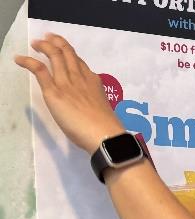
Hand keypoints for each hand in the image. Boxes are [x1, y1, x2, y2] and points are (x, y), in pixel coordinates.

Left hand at [15, 33, 124, 153]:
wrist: (103, 135)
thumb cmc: (105, 129)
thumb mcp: (103, 109)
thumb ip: (94, 102)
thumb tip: (89, 106)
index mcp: (93, 82)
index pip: (80, 63)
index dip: (71, 54)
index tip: (65, 51)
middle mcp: (80, 77)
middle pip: (68, 53)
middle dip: (57, 42)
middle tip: (48, 38)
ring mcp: (66, 83)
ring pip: (54, 55)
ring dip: (43, 46)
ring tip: (36, 43)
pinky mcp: (54, 91)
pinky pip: (39, 70)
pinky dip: (27, 62)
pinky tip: (19, 59)